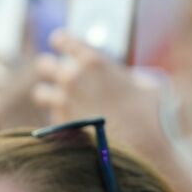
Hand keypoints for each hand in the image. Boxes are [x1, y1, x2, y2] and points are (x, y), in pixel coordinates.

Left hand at [33, 30, 172, 164]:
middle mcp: (72, 78)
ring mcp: (63, 103)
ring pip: (40, 92)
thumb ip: (130, 77)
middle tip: (63, 78)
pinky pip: (52, 118)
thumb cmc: (151, 116)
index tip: (64, 47)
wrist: (143, 151)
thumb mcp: (148, 85)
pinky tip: (74, 124)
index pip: (61, 39)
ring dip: (49, 95)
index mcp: (92, 61)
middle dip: (52, 70)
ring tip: (62, 102)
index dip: (63, 43)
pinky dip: (60, 119)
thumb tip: (130, 80)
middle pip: (44, 64)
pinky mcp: (60, 127)